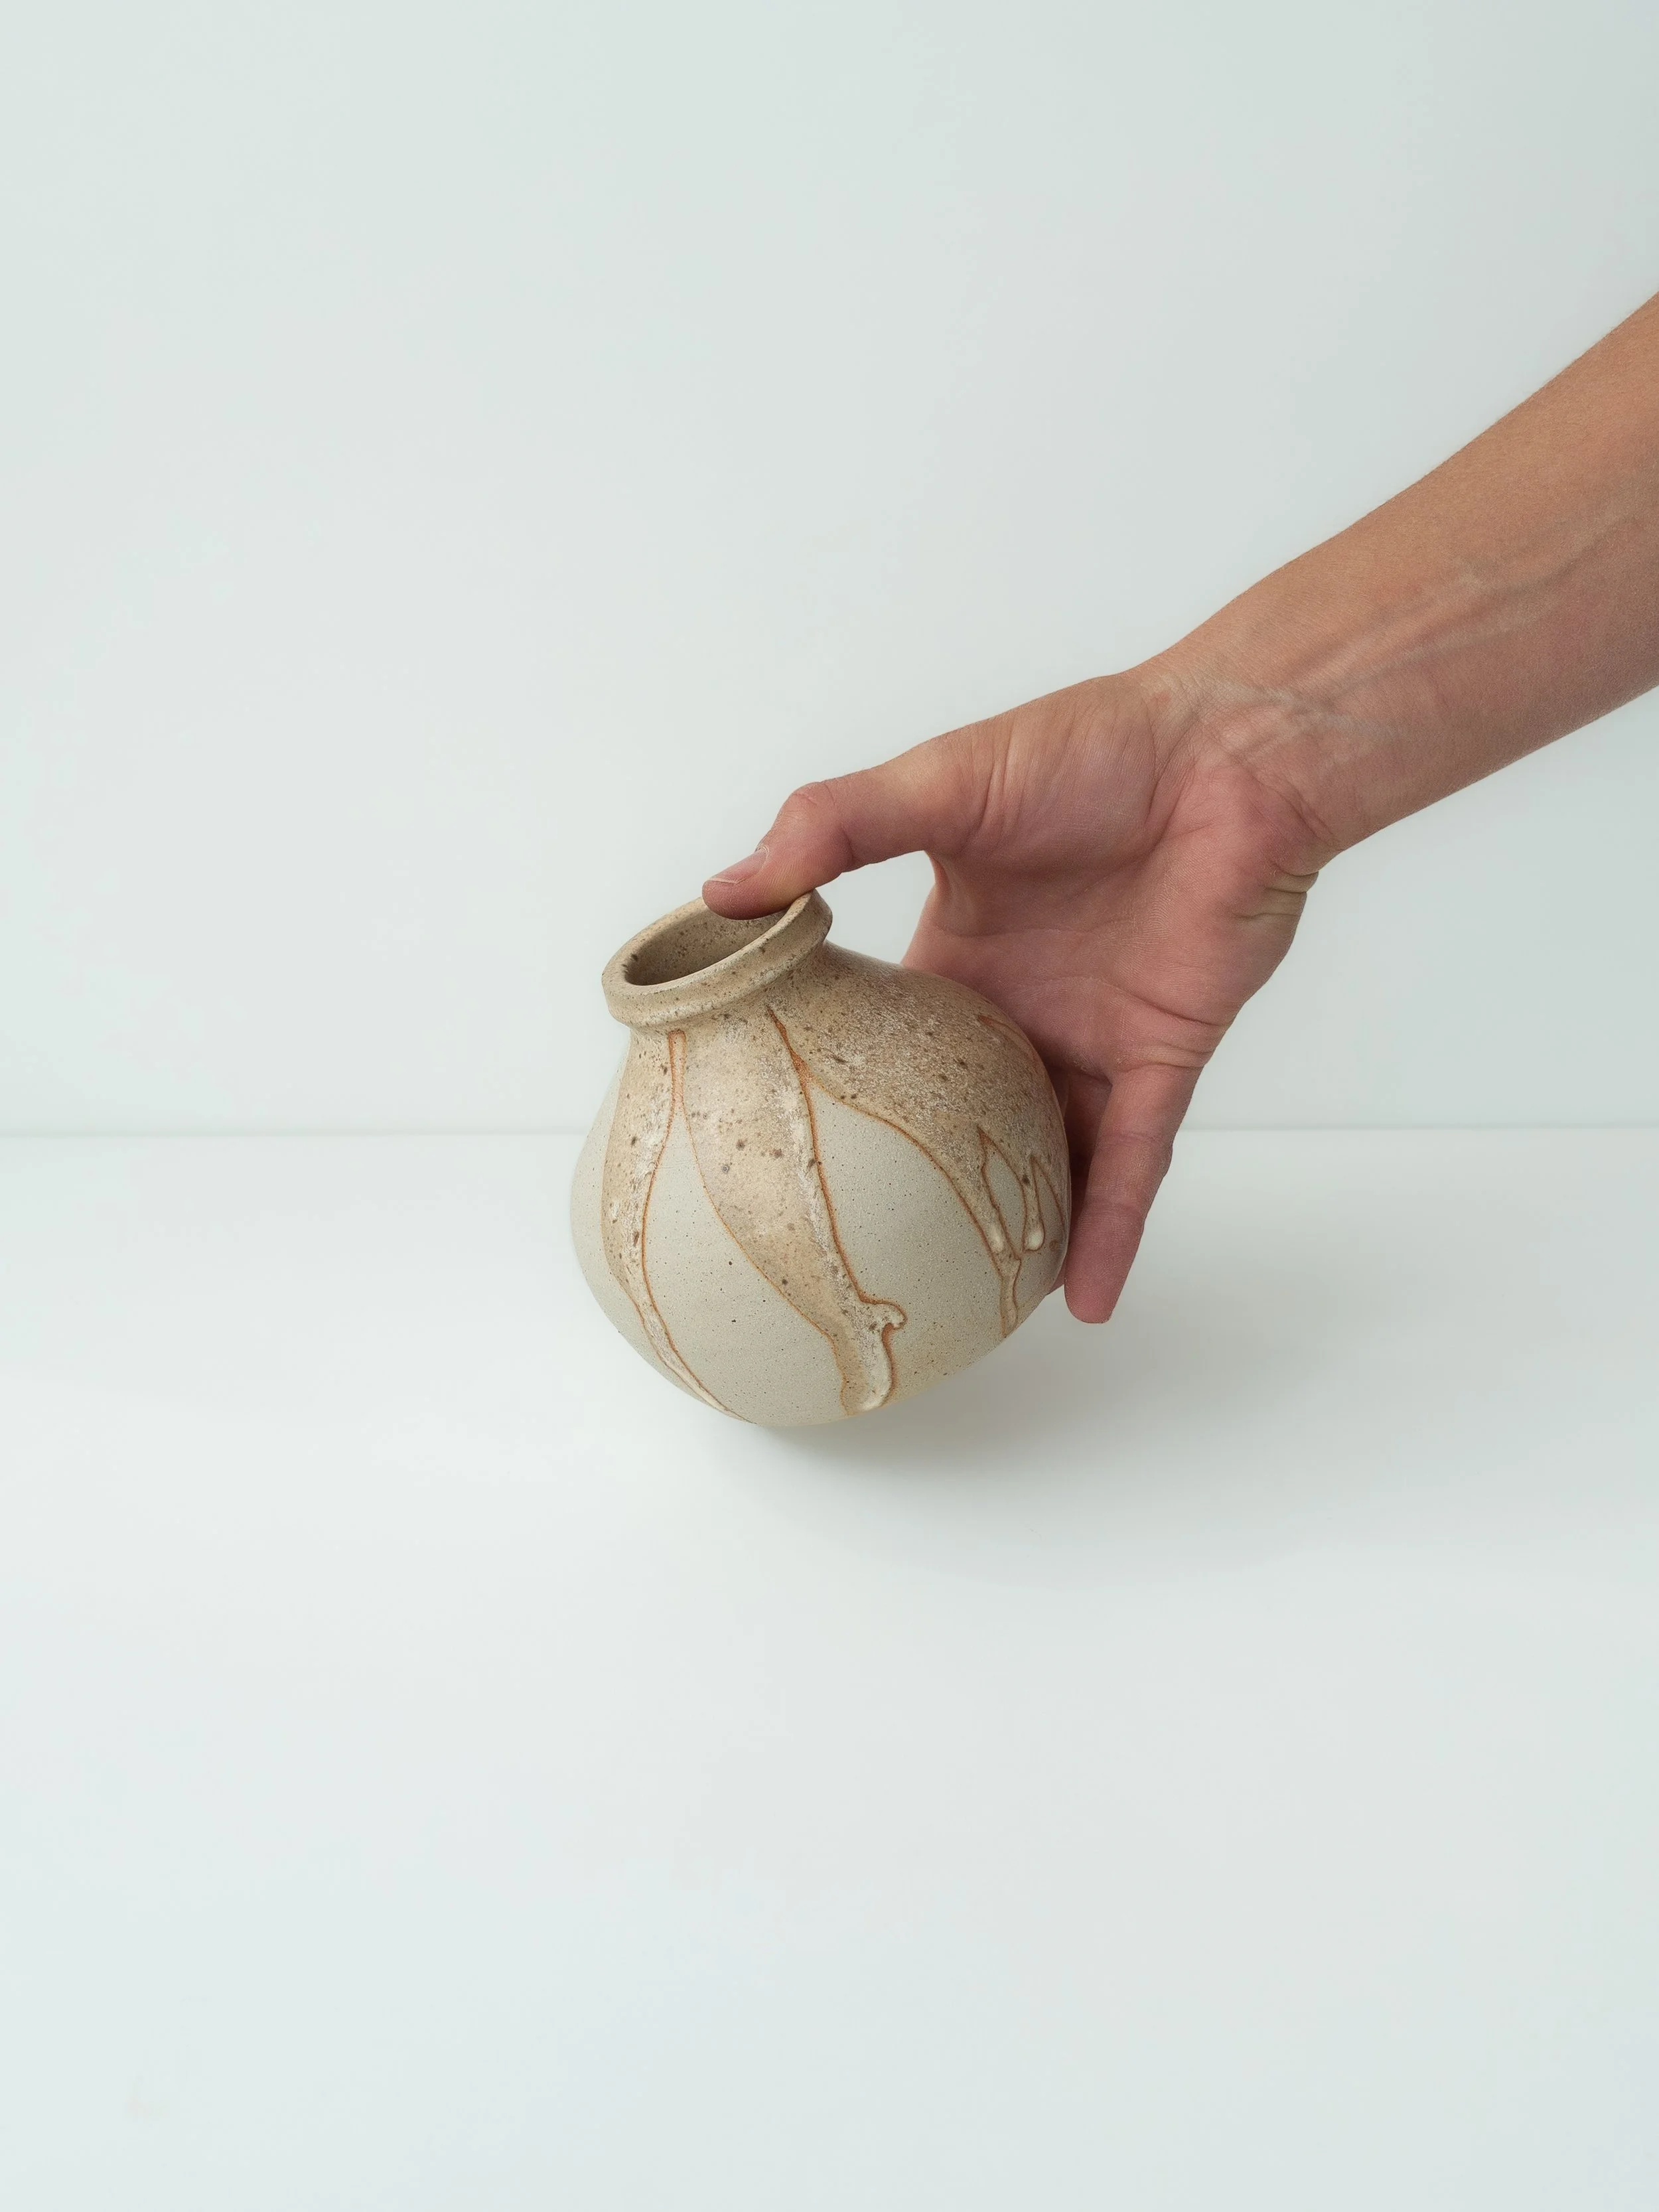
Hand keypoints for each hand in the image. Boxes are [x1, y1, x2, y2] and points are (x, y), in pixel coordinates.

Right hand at [703, 668, 1321, 1321]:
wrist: (1234, 752)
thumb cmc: (1094, 746)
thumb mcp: (941, 783)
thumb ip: (835, 829)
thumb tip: (726, 891)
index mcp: (965, 949)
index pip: (893, 1035)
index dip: (846, 1085)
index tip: (788, 1143)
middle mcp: (1026, 1005)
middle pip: (967, 1116)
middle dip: (926, 1183)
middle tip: (866, 1255)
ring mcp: (1094, 1040)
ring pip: (1048, 1159)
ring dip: (1015, 1229)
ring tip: (966, 1309)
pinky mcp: (1164, 1060)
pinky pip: (1134, 1165)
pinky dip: (1111, 1231)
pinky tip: (1081, 1302)